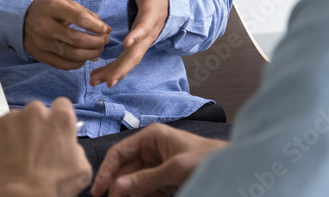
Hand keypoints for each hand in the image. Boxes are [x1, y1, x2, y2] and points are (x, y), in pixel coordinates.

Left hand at [0, 97, 91, 196]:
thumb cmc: (48, 188)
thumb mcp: (81, 169)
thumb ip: (75, 147)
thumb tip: (68, 144)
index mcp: (60, 119)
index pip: (61, 106)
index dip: (56, 120)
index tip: (52, 130)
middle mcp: (36, 112)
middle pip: (36, 112)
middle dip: (34, 127)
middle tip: (32, 148)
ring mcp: (11, 118)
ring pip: (15, 120)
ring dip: (16, 133)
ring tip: (15, 157)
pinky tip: (2, 157)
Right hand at [24, 0, 110, 69]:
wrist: (20, 17)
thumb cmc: (48, 9)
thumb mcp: (65, 3)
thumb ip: (85, 14)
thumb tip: (104, 29)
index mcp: (53, 8)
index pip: (80, 18)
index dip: (97, 26)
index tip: (106, 29)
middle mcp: (45, 26)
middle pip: (77, 39)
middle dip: (97, 42)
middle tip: (105, 40)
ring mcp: (41, 43)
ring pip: (72, 54)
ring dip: (90, 54)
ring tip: (98, 49)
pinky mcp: (40, 56)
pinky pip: (63, 64)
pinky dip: (78, 63)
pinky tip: (84, 58)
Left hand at [90, 0, 168, 87]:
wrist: (166, 4)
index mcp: (152, 15)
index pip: (145, 26)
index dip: (138, 35)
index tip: (127, 43)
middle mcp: (148, 33)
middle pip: (137, 53)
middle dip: (123, 67)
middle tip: (109, 80)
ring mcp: (143, 43)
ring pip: (129, 61)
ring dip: (113, 73)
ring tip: (95, 82)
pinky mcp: (136, 47)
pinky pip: (125, 61)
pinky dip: (112, 70)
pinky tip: (97, 77)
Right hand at [90, 124, 225, 196]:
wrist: (230, 168)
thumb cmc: (207, 158)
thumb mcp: (175, 169)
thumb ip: (146, 179)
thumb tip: (118, 188)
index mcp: (151, 137)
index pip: (120, 152)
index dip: (106, 170)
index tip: (98, 190)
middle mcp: (151, 150)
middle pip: (124, 171)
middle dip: (119, 188)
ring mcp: (156, 166)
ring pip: (133, 183)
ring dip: (130, 194)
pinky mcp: (163, 181)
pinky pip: (144, 190)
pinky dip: (141, 196)